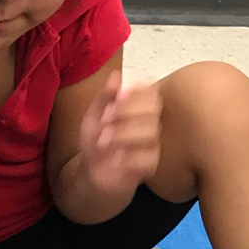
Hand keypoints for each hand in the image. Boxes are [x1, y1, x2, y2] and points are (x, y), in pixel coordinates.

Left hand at [79, 72, 161, 196]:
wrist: (94, 174)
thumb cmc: (97, 141)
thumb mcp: (94, 117)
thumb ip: (104, 97)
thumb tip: (116, 75)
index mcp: (139, 107)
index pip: (151, 91)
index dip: (135, 93)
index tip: (116, 99)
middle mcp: (150, 122)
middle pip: (154, 108)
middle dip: (127, 111)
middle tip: (105, 121)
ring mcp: (153, 144)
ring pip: (151, 131)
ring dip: (124, 133)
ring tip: (103, 140)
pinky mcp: (151, 165)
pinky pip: (149, 157)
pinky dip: (129, 157)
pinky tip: (115, 158)